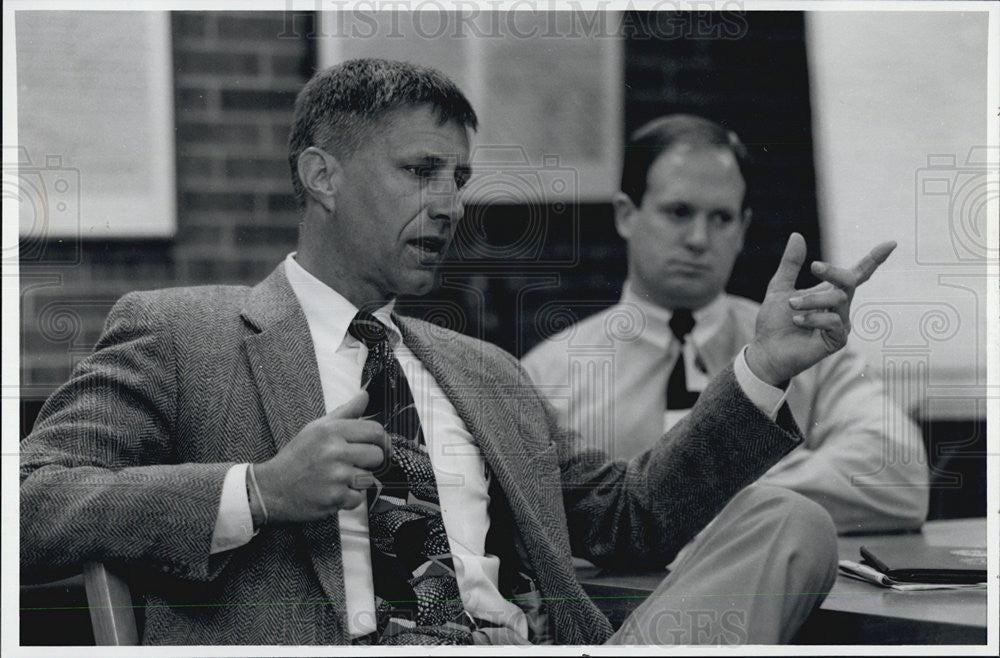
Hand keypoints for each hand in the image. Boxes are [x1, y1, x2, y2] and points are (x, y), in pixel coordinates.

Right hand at [253, 391, 387, 523]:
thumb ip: (345, 412)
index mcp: (331, 431)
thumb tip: (365, 395)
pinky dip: (348, 498)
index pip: (375, 431)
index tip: (375, 446)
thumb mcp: (316, 428)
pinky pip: (358, 498)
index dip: (380, 440)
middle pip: (377, 456)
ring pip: (369, 478)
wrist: (272, 488)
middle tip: (352, 463)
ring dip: (357, 482)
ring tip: (337, 478)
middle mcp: (335, 451)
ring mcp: (336, 476)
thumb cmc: (297, 457)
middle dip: (369, 462)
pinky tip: (332, 492)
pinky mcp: (335, 498)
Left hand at [747, 232, 895, 385]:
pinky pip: (834, 322)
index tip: (891, 243)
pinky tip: (798, 321)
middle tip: (814, 266)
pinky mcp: (838, 340)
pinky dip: (813, 318)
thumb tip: (797, 235)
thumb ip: (790, 264)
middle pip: (849, 281)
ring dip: (812, 300)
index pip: (858, 274)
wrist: (766, 350)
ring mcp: (841, 324)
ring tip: (792, 306)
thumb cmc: (774, 321)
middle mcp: (840, 307)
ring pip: (838, 300)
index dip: (874, 259)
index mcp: (830, 292)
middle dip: (833, 272)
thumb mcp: (779, 287)